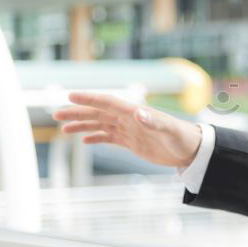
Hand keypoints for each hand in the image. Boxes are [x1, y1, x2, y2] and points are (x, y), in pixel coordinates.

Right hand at [52, 92, 201, 167]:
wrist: (191, 150)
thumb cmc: (182, 138)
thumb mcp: (169, 130)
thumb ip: (154, 122)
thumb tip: (138, 113)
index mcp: (135, 112)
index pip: (107, 102)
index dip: (89, 99)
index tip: (71, 96)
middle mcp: (129, 119)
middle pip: (98, 113)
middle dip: (77, 112)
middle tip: (56, 114)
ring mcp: (130, 130)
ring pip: (100, 125)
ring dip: (82, 125)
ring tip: (63, 128)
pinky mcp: (132, 142)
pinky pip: (109, 138)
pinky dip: (96, 138)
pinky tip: (84, 140)